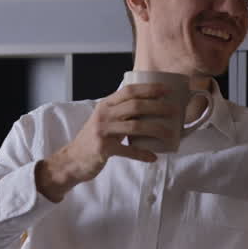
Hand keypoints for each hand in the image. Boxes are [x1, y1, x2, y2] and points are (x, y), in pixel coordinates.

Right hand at [35, 83, 176, 201]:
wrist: (72, 159)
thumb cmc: (94, 139)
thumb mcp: (105, 120)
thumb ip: (121, 112)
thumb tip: (151, 107)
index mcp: (105, 104)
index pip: (129, 91)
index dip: (149, 89)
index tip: (167, 90)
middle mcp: (103, 115)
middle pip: (135, 106)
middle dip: (158, 107)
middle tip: (175, 111)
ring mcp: (103, 131)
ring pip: (135, 126)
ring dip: (156, 130)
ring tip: (170, 134)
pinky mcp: (103, 148)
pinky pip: (128, 150)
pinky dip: (142, 154)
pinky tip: (153, 157)